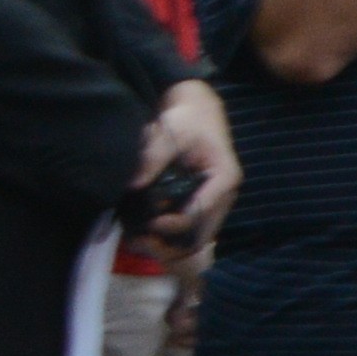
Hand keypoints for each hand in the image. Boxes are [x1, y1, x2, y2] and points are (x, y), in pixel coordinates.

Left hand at [132, 79, 235, 251]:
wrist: (196, 110)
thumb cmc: (189, 120)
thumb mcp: (171, 133)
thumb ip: (153, 158)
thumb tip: (133, 184)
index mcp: (223, 178)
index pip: (201, 213)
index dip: (174, 223)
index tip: (148, 222)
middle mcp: (222, 196)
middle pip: (201, 234)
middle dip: (171, 244)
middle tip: (140, 241)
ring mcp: (212, 202)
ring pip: (195, 237)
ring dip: (169, 244)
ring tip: (139, 241)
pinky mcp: (200, 203)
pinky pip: (188, 229)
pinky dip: (168, 236)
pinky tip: (144, 233)